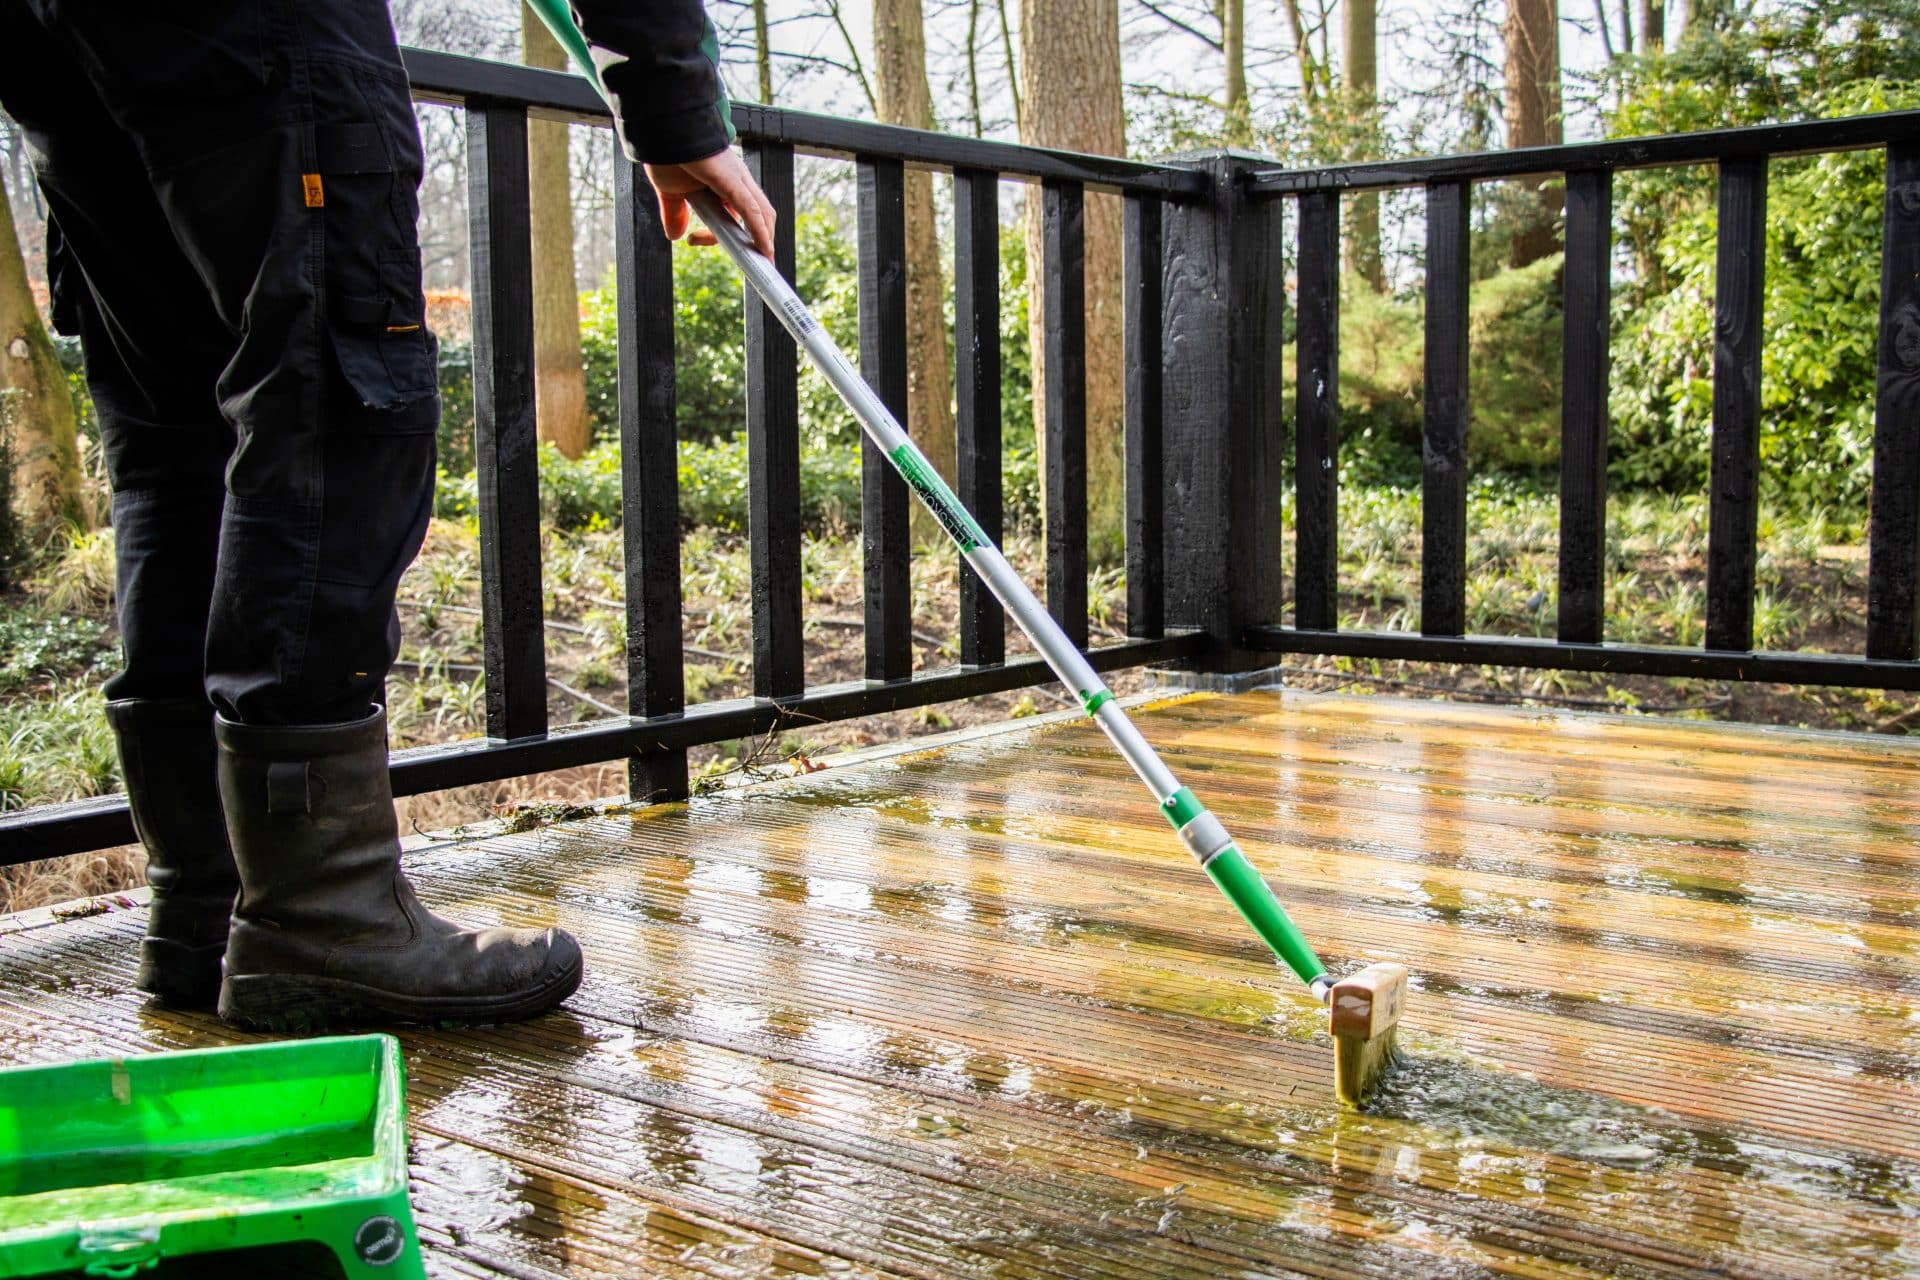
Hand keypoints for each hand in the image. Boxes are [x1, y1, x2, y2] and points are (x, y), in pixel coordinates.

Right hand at [645, 148, 776, 258]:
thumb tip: (675, 235)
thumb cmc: (667, 152)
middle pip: (756, 217)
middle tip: (748, 264)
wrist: (662, 131)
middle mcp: (736, 182)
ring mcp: (737, 181)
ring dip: (763, 242)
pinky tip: (764, 250)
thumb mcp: (670, 192)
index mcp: (723, 184)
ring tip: (762, 264)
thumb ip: (676, 214)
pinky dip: (760, 232)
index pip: (735, 216)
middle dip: (754, 243)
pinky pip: (753, 211)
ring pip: (761, 215)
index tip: (697, 241)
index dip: (724, 235)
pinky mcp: (733, 181)